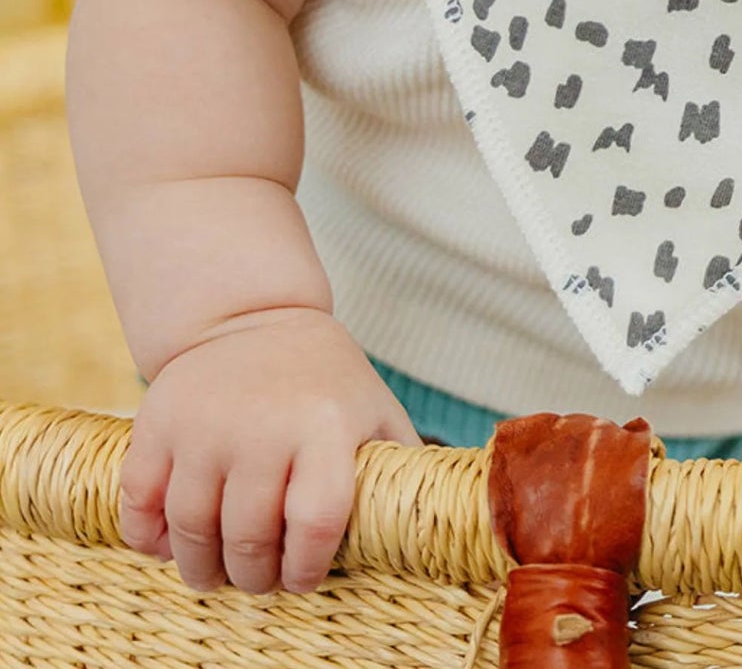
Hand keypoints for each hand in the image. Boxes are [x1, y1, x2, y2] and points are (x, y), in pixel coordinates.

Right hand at [119, 308, 420, 593]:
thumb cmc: (326, 381)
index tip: (303, 577)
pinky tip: (169, 546)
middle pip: (249, 538)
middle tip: (258, 581)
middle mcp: (264, 426)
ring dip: (202, 569)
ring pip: (192, 531)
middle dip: (254, 577)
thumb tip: (443, 516)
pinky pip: (140, 505)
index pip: (316, 523)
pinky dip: (149, 540)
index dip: (308, 567)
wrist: (255, 317)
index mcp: (327, 426)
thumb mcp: (373, 409)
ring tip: (217, 573)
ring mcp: (206, 425)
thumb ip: (398, 463)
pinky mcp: (159, 424)